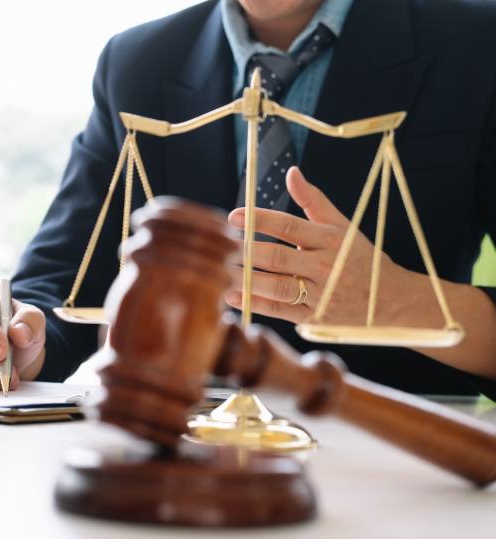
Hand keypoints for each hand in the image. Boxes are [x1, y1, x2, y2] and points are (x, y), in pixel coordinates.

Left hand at [224, 167, 410, 324]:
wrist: (393, 299)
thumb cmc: (360, 259)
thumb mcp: (342, 226)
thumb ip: (313, 200)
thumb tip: (291, 172)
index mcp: (329, 239)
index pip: (289, 226)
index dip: (260, 220)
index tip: (234, 216)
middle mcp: (325, 266)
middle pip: (278, 257)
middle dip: (246, 251)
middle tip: (220, 246)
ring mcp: (320, 294)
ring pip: (276, 286)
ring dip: (245, 279)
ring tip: (219, 270)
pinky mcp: (315, 318)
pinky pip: (280, 310)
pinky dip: (255, 304)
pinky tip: (231, 297)